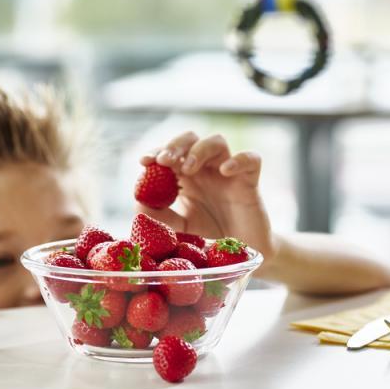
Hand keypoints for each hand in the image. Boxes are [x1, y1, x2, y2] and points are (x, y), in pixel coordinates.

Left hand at [138, 132, 276, 262]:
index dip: (156, 151)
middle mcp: (206, 167)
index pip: (170, 152)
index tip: (144, 161)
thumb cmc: (211, 232)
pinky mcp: (250, 180)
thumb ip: (161, 217)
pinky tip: (225, 171)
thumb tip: (139, 205)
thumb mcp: (181, 227)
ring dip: (199, 150)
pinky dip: (238, 160)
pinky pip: (251, 159)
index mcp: (187, 174)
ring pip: (217, 141)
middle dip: (175, 145)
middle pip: (191, 139)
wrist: (242, 249)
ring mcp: (229, 171)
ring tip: (188, 169)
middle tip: (163, 161)